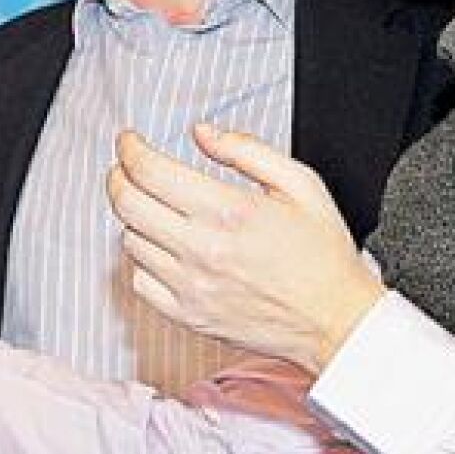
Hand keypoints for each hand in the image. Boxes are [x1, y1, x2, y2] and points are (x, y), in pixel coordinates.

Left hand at [107, 126, 385, 373]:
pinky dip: (143, 260)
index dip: (130, 149)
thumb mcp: (301, 184)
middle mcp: (202, 250)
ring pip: (130, 240)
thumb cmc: (323, 253)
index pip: (150, 171)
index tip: (130, 141)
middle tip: (126, 167)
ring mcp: (191, 287)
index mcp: (229, 211)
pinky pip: (140, 281)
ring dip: (134, 217)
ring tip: (155, 208)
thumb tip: (202, 133)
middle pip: (127, 203)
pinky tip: (163, 249)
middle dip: (118, 176)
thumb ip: (246, 150)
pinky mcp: (188, 316)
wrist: (336, 320)